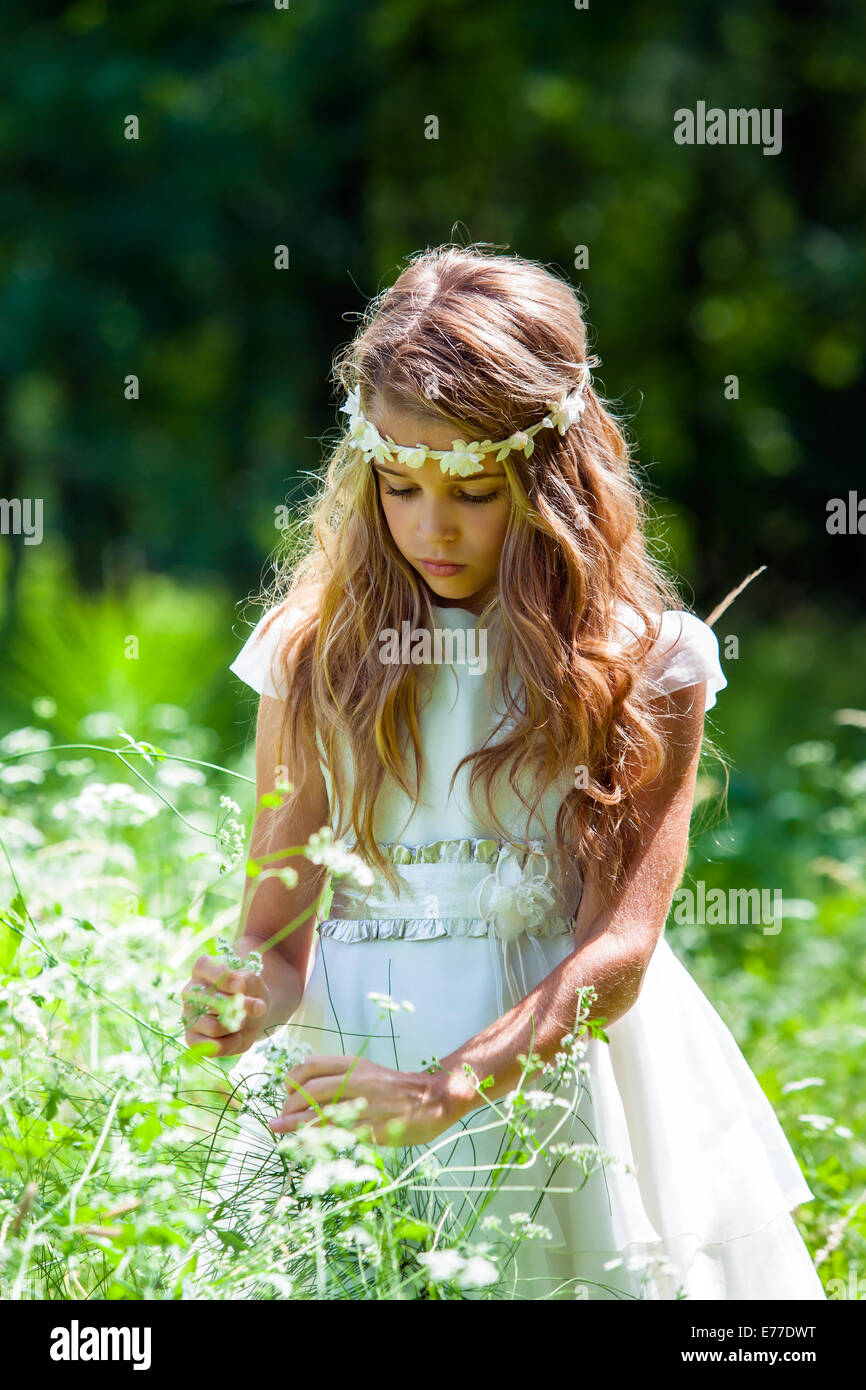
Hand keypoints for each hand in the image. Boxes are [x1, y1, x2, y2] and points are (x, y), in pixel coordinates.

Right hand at [181, 955, 270, 1057]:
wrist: (251, 1014)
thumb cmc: (249, 992)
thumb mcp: (255, 982)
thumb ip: (252, 984)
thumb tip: (255, 1005)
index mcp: (202, 970)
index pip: (203, 967)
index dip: (222, 978)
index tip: (241, 987)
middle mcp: (190, 992)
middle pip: (212, 1001)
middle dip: (240, 1007)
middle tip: (258, 1007)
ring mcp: (189, 1016)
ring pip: (214, 1027)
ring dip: (237, 1026)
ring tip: (242, 1020)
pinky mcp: (192, 1038)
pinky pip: (212, 1047)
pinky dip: (231, 1043)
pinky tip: (237, 1036)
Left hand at [267, 1054, 450, 1147]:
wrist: (434, 1098)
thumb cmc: (395, 1088)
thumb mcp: (367, 1072)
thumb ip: (339, 1079)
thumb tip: (303, 1094)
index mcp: (354, 1064)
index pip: (311, 1065)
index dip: (291, 1080)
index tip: (284, 1093)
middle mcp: (359, 1081)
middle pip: (312, 1090)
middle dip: (289, 1107)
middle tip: (279, 1121)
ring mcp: (369, 1105)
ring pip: (323, 1115)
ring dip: (297, 1126)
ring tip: (281, 1134)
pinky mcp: (378, 1128)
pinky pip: (343, 1136)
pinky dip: (322, 1142)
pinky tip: (308, 1148)